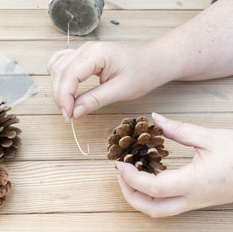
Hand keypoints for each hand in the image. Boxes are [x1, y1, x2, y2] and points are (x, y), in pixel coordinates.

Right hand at [47, 42, 176, 119]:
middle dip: (60, 94)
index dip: (64, 97)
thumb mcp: (121, 90)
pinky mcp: (85, 54)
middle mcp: (86, 48)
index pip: (69, 75)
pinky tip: (64, 87)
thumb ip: (95, 100)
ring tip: (67, 104)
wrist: (153, 60)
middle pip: (60, 71)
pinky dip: (59, 75)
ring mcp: (84, 49)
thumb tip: (75, 112)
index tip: (69, 115)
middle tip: (69, 114)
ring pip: (57, 66)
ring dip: (58, 86)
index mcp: (96, 54)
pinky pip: (62, 61)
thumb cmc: (143, 72)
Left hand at [116, 113, 232, 217]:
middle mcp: (192, 198)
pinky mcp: (197, 199)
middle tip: (120, 174)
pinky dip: (152, 195)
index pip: (153, 188)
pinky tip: (149, 176)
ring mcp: (195, 202)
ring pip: (160, 211)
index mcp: (194, 183)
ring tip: (130, 176)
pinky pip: (169, 204)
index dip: (131, 178)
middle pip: (153, 210)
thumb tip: (155, 119)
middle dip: (130, 195)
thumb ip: (179, 129)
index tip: (120, 163)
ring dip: (140, 198)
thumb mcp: (209, 137)